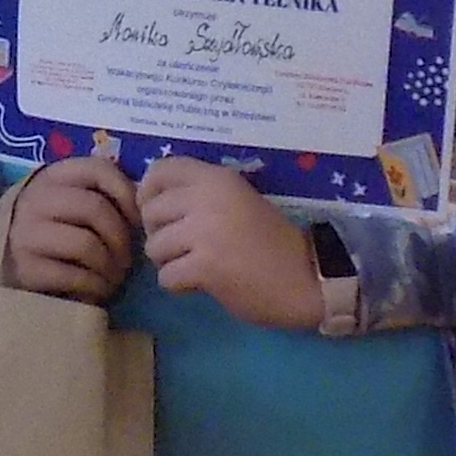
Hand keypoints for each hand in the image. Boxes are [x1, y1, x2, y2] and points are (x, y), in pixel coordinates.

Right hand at [2, 153, 139, 301]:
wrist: (2, 268)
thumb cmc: (49, 235)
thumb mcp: (68, 204)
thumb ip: (98, 196)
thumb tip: (142, 204)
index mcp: (51, 177)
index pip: (98, 169)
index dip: (127, 193)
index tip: (136, 221)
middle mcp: (34, 200)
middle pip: (95, 209)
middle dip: (120, 238)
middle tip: (127, 260)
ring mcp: (25, 234)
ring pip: (87, 244)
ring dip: (110, 267)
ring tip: (113, 277)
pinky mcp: (24, 269)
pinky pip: (74, 275)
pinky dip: (95, 286)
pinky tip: (97, 290)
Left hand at [137, 158, 315, 329]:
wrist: (306, 277)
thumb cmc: (272, 241)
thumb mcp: (238, 201)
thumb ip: (201, 195)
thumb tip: (151, 203)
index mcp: (217, 178)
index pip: (160, 169)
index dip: (149, 191)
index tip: (161, 213)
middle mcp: (207, 197)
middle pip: (150, 212)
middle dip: (160, 234)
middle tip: (185, 248)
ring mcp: (205, 231)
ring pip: (153, 247)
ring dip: (169, 262)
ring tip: (197, 266)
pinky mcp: (205, 265)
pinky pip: (166, 277)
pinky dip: (180, 286)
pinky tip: (204, 283)